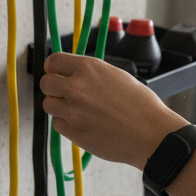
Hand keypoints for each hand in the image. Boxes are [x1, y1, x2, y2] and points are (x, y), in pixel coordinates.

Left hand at [39, 52, 186, 169]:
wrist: (150, 133)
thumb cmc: (141, 105)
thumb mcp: (117, 75)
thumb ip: (92, 74)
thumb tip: (74, 74)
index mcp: (89, 68)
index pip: (53, 61)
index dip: (52, 68)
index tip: (55, 72)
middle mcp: (77, 87)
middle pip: (45, 84)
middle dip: (53, 88)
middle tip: (64, 94)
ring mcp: (73, 110)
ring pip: (49, 105)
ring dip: (59, 107)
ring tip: (77, 110)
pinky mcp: (73, 131)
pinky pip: (58, 124)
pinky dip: (67, 124)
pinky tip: (83, 124)